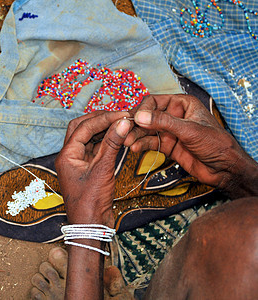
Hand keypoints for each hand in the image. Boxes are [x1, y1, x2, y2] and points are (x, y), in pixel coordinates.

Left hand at [56, 111, 130, 226]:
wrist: (90, 226)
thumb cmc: (91, 202)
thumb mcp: (103, 170)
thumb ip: (112, 144)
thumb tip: (122, 122)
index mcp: (66, 155)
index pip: (83, 127)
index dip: (103, 118)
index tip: (122, 115)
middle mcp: (69, 156)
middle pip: (81, 128)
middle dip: (99, 119)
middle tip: (119, 116)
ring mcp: (77, 162)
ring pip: (88, 138)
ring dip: (103, 130)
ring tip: (121, 124)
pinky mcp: (87, 169)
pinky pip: (94, 149)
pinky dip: (105, 142)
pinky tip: (118, 138)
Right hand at [125, 94, 257, 197]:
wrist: (225, 169)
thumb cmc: (216, 144)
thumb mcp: (189, 130)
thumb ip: (163, 122)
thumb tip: (141, 116)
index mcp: (182, 104)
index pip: (154, 101)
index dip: (143, 109)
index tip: (135, 119)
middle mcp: (174, 116)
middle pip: (147, 116)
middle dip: (135, 124)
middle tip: (124, 131)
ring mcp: (170, 132)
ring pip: (147, 130)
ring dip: (136, 135)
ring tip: (127, 142)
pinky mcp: (168, 146)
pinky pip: (151, 143)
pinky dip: (142, 145)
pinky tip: (135, 148)